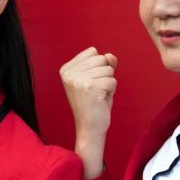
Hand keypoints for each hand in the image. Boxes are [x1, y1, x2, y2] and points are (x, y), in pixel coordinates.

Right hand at [60, 47, 117, 178]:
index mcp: (66, 69)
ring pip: (108, 69)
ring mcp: (77, 80)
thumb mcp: (98, 79)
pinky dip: (112, 90)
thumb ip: (104, 65)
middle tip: (96, 91)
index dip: (98, 67)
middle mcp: (69, 73)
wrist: (90, 127)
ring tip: (98, 95)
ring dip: (109, 83)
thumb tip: (110, 55)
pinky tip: (101, 100)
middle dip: (105, 74)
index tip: (90, 83)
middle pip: (101, 58)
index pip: (93, 52)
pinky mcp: (89, 87)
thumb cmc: (94, 103)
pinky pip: (113, 80)